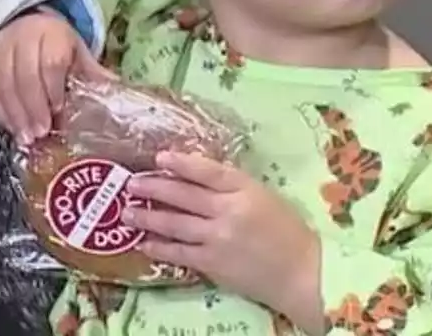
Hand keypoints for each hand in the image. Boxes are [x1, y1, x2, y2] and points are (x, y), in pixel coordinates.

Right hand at [0, 11, 115, 143]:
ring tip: (25, 138)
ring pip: (3, 84)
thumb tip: (118, 91)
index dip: (53, 89)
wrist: (21, 23)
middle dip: (33, 108)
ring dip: (14, 114)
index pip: (50, 62)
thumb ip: (92, 72)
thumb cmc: (54, 44)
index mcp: (50, 33)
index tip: (57, 111)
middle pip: (25, 76)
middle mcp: (21, 38)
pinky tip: (9, 127)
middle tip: (40, 133)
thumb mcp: (76, 51)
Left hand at [125, 152, 324, 333]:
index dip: (181, 163)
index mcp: (245, 189)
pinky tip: (145, 242)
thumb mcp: (264, 196)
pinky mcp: (213, 263)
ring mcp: (218, 238)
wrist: (305, 274)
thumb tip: (195, 175)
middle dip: (153, 187)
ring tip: (126, 211)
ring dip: (147, 217)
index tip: (159, 157)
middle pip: (183, 194)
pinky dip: (159, 247)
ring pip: (174, 223)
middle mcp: (228, 210)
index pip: (207, 170)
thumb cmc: (288, 232)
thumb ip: (232, 187)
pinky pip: (179, 253)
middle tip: (131, 183)